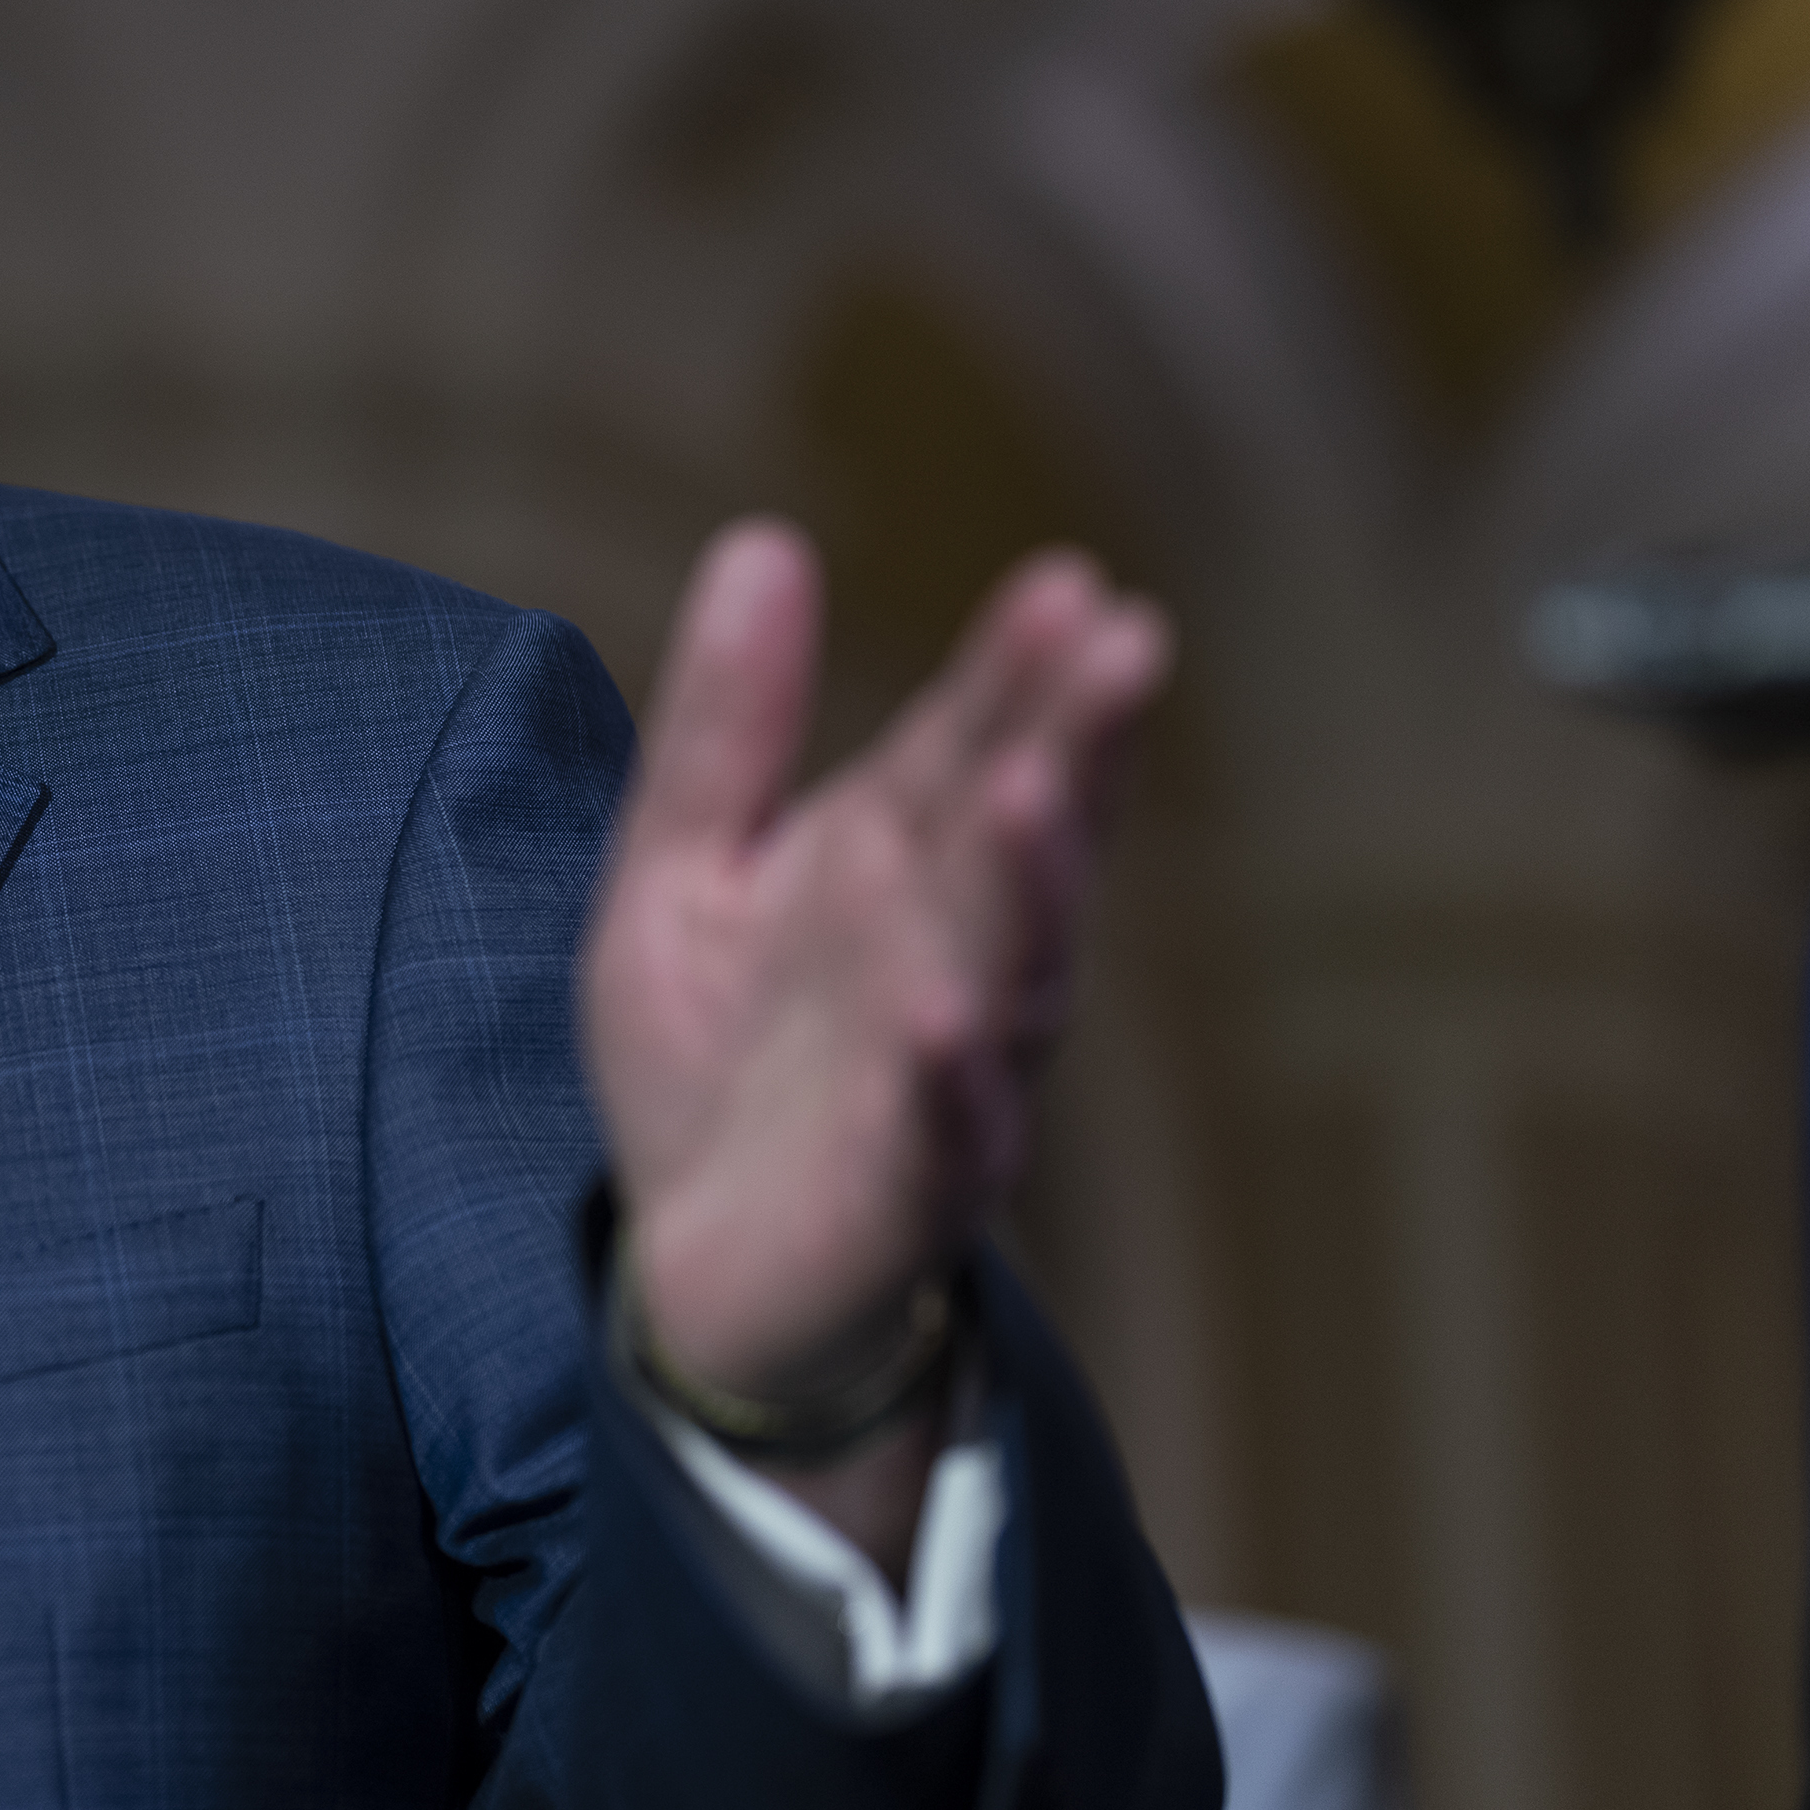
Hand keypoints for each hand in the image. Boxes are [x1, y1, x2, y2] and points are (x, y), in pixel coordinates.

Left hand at [583, 523, 1169, 1552]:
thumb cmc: (717, 1058)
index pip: (975, 746)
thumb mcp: (684, 862)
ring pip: (1004, 972)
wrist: (696, 1270)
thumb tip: (762, 540)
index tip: (1070, 581)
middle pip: (1021, 839)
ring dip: (1025, 886)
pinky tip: (947, 1017)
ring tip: (1032, 791)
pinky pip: (938, 1131)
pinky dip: (948, 1077)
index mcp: (901, 869)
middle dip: (1073, 744)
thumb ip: (729, 722)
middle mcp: (952, 958)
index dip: (1022, 670)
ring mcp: (943, 1076)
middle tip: (1125, 643)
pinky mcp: (900, 1191)